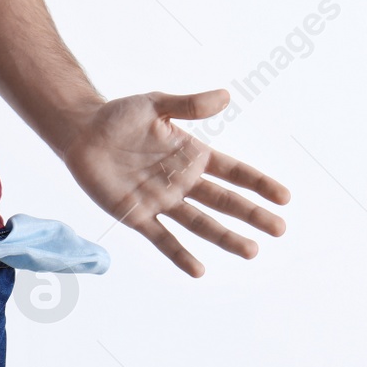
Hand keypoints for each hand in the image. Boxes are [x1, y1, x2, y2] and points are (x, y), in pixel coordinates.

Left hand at [59, 90, 289, 276]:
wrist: (82, 133)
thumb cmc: (119, 117)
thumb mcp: (156, 104)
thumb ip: (189, 105)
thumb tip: (226, 96)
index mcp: (192, 156)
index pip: (233, 172)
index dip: (258, 183)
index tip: (284, 197)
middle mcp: (182, 182)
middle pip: (224, 201)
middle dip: (251, 215)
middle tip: (279, 229)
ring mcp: (161, 201)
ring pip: (200, 223)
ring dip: (225, 238)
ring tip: (251, 251)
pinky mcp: (137, 215)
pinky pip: (162, 238)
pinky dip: (179, 255)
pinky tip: (199, 271)